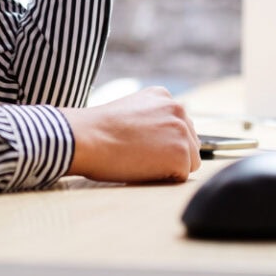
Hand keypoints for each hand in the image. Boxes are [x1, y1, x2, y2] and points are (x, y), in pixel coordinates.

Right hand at [58, 86, 199, 182]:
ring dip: (170, 167)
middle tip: (140, 156)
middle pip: (189, 142)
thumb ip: (151, 119)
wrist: (86, 138)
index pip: (178, 126)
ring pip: (190, 160)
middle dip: (170, 154)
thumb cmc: (97, 130)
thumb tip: (161, 139)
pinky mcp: (182, 153)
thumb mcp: (129, 111)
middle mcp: (177, 109)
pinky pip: (181, 176)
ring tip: (141, 162)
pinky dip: (164, 179)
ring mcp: (182, 130)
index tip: (140, 144)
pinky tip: (143, 169)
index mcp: (163, 96)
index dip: (161, 142)